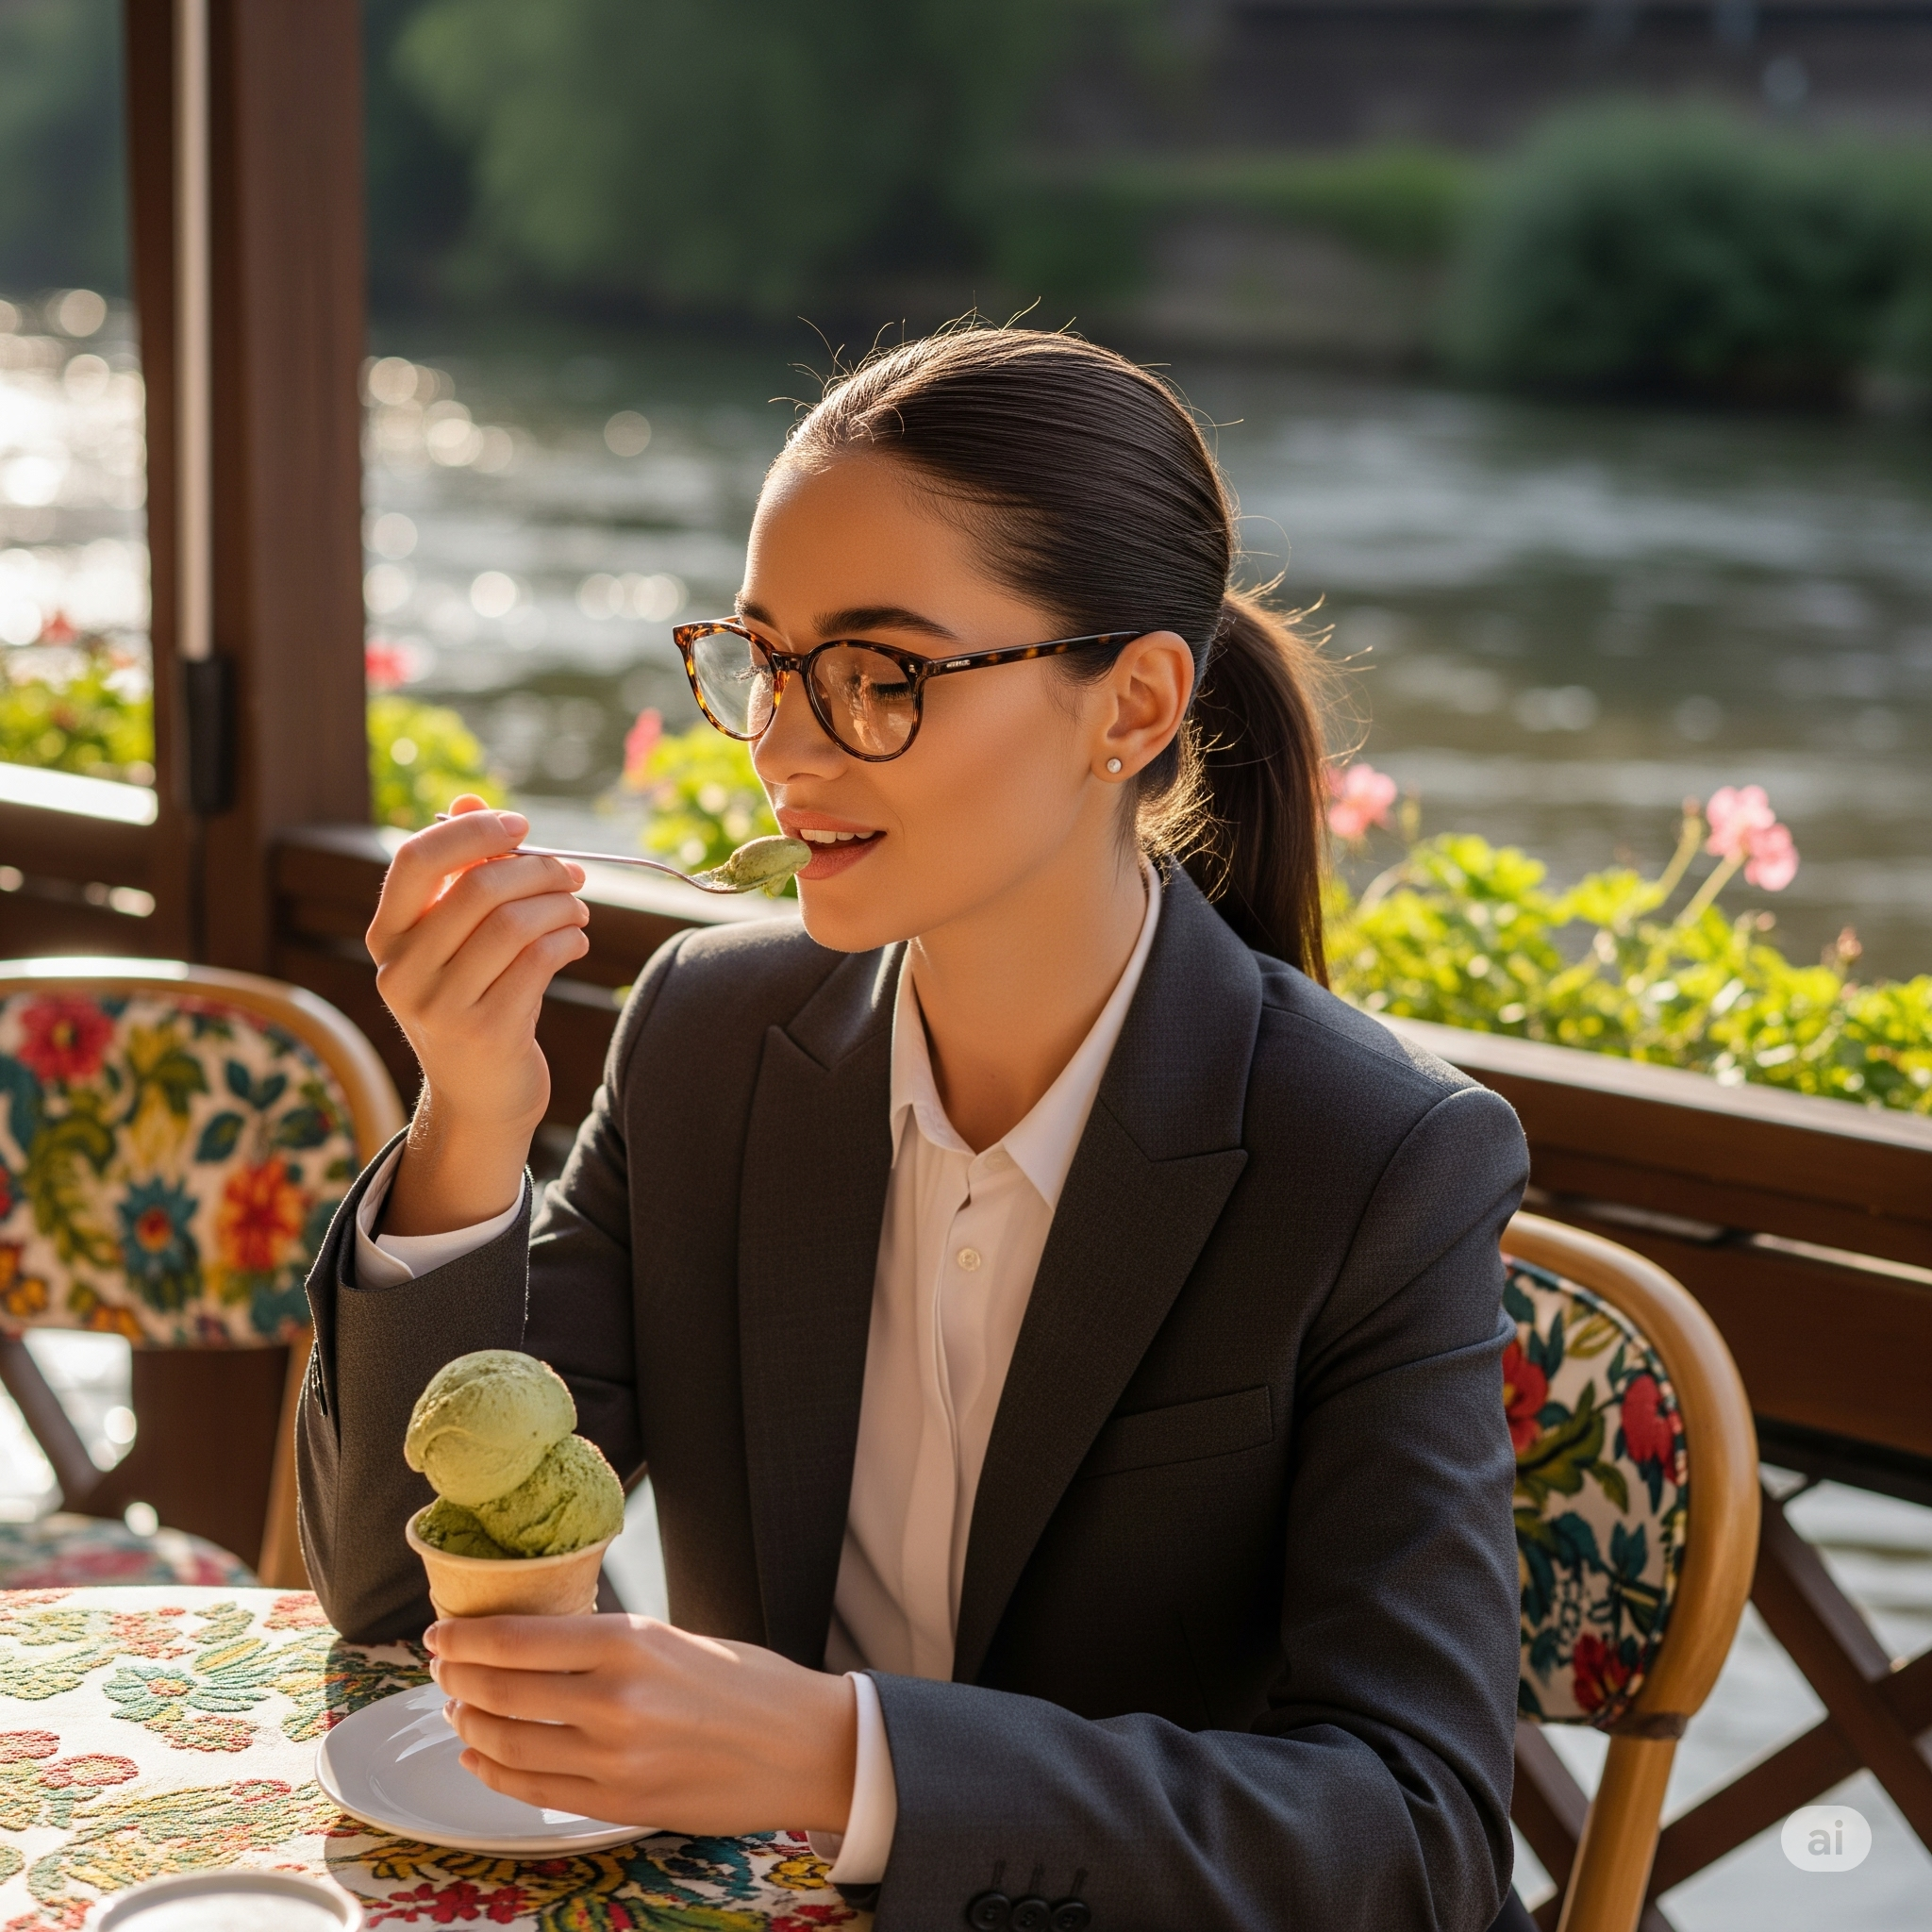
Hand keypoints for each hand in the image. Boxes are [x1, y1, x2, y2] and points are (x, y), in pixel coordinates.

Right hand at [366, 795, 589, 1231]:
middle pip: (476, 889)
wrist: (481, 1096)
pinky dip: (568, 938)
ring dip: (560, 904)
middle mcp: (401, 971)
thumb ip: (460, 869)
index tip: (519, 825)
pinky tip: (577, 940)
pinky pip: (538, 961)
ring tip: (579, 907)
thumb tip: (468, 798)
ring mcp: (439, 1006)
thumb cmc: (474, 998)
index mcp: (386, 937)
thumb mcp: (456, 938)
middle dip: (537, 869)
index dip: (471, 831)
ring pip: (512, 924)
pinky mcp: (485, 1032)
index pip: (414, 861)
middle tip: (572, 873)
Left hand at [426, 1613, 858, 1836]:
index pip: (516, 1639)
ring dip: (469, 1725)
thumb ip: (604, 1642)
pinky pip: (531, 1790)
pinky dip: (493, 1773)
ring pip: (504, 1743)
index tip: (439, 1634)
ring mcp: (611, 1759)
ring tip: (461, 1709)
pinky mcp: (617, 1805)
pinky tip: (481, 1758)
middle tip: (443, 1668)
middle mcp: (613, 1699)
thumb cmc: (747, 1682)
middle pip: (498, 1691)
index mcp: (629, 1641)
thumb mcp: (673, 1637)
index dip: (464, 1638)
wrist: (803, 1746)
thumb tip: (532, 1641)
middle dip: (456, 1678)